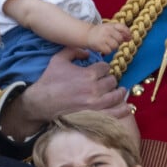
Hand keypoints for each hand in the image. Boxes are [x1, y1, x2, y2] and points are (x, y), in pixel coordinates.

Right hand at [0, 47, 127, 140]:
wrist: (39, 103)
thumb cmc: (49, 81)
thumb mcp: (58, 59)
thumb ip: (74, 50)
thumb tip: (87, 52)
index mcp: (88, 74)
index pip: (106, 68)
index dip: (104, 68)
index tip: (101, 71)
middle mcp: (94, 89)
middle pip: (112, 81)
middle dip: (110, 80)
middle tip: (107, 82)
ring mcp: (95, 104)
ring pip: (116, 96)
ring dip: (119, 92)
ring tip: (120, 91)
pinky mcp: (94, 116)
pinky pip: (114, 113)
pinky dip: (122, 110)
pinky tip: (127, 107)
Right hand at [87, 22, 130, 53]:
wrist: (87, 34)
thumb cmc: (101, 32)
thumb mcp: (110, 28)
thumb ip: (120, 32)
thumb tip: (130, 38)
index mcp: (111, 25)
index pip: (122, 27)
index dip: (127, 33)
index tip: (129, 38)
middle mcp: (108, 30)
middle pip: (120, 39)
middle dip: (118, 42)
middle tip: (113, 42)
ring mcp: (103, 37)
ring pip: (115, 46)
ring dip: (112, 48)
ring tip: (107, 45)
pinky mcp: (99, 44)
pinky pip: (108, 51)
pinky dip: (107, 51)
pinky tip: (103, 48)